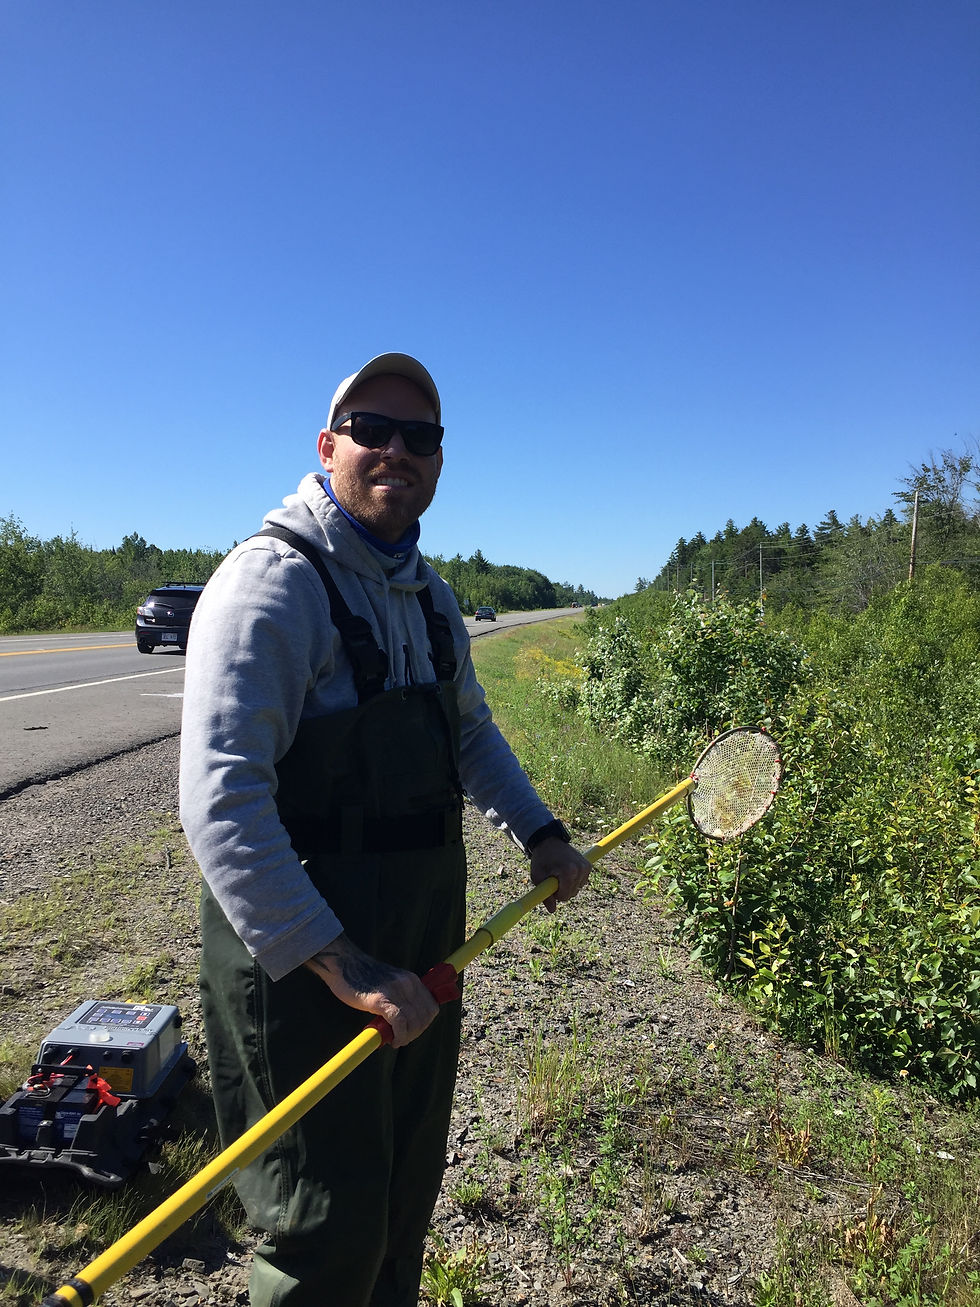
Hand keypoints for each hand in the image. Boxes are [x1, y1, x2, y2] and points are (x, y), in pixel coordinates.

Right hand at [304, 933, 438, 1047]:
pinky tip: (392, 1040)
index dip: (424, 1023)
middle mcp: (408, 984)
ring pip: (414, 1022)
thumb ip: (400, 997)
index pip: (431, 1007)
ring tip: (396, 1040)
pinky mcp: (381, 1000)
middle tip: (402, 1038)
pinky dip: (400, 1035)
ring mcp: (395, 991)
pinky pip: (400, 1022)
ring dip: (407, 1036)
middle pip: (425, 1016)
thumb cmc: (362, 978)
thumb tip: (407, 1023)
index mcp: (411, 979)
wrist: (343, 964)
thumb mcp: (390, 983)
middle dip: (416, 1032)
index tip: (412, 1030)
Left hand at [529, 837, 591, 912]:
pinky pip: (581, 882)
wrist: (549, 842)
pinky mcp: (588, 865)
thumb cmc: (541, 860)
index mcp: (568, 871)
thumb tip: (552, 910)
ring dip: (567, 885)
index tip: (549, 885)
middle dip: (561, 890)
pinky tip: (566, 871)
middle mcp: (580, 869)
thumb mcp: (538, 877)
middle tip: (552, 878)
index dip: (555, 894)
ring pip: (577, 888)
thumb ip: (545, 894)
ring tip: (558, 873)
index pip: (565, 896)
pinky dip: (573, 880)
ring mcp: (586, 867)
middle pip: (572, 893)